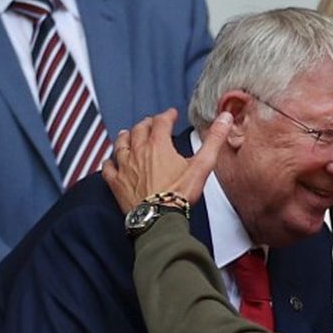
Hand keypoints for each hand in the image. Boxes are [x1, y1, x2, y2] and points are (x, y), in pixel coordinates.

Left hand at [102, 109, 232, 213]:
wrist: (159, 218)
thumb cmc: (179, 195)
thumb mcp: (202, 165)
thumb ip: (214, 140)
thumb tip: (225, 118)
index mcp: (158, 145)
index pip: (161, 122)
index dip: (167, 115)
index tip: (171, 114)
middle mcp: (138, 152)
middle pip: (139, 130)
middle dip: (147, 124)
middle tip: (152, 123)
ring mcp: (124, 167)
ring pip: (121, 144)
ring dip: (126, 136)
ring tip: (128, 133)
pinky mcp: (116, 183)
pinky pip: (108, 168)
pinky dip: (109, 162)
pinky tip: (110, 161)